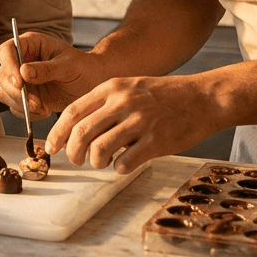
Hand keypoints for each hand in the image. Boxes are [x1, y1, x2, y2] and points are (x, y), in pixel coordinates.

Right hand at [0, 32, 95, 119]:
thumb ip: (47, 68)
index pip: (6, 51)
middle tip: (35, 103)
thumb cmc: (83, 67)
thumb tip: (24, 72)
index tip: (20, 83)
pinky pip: (14, 108)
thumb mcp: (69, 65)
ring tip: (44, 108)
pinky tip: (45, 111)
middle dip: (16, 92)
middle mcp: (21, 61)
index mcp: (30, 45)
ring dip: (22, 105)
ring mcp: (21, 80)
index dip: (8, 66)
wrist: (91, 84)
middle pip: (2, 76)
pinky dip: (27, 113)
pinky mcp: (24, 97)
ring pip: (4, 93)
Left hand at [46, 75, 220, 173]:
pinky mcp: (157, 140)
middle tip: (76, 161)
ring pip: (99, 149)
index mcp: (112, 87)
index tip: (51, 147)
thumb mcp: (130, 88)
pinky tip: (125, 164)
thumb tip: (76, 131)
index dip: (57, 133)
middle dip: (72, 153)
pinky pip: (125, 163)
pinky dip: (119, 169)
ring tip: (103, 162)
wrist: (205, 97)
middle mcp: (123, 102)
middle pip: (81, 133)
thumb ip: (105, 105)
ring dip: (95, 162)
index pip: (72, 111)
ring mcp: (140, 121)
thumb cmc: (165, 96)